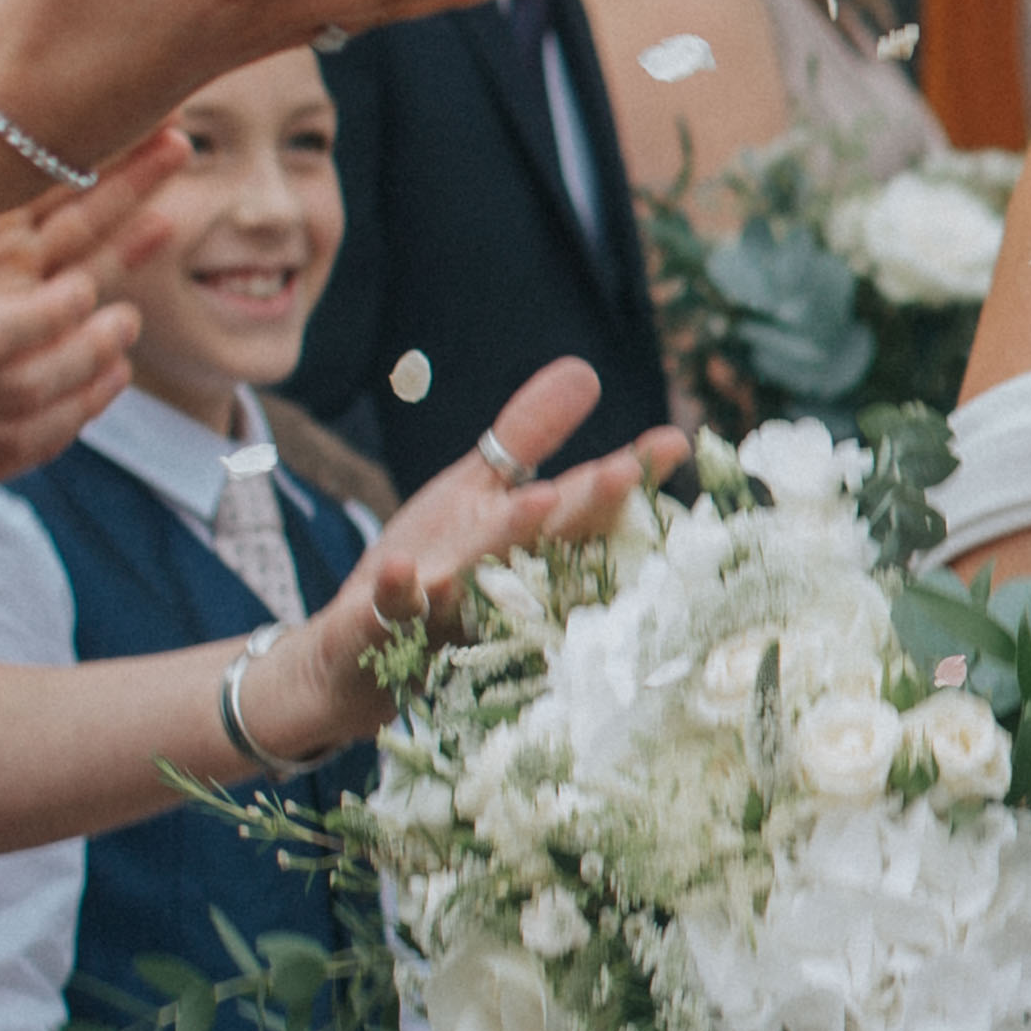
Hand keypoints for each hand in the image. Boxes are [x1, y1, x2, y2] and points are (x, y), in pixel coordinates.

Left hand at [271, 360, 684, 752]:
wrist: (354, 661)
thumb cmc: (432, 571)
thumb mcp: (475, 492)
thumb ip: (528, 436)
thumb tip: (584, 369)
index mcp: (532, 542)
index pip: (586, 501)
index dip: (631, 471)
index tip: (676, 442)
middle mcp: (507, 579)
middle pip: (554, 537)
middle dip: (587, 505)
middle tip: (623, 472)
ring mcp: (454, 608)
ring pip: (490, 574)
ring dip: (511, 542)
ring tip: (537, 503)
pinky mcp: (394, 628)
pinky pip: (397, 607)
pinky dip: (401, 589)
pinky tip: (402, 568)